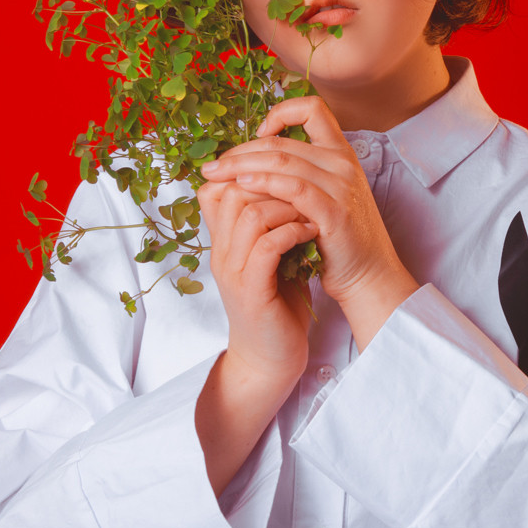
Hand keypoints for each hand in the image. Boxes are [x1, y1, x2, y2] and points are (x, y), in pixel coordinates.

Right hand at [197, 179, 316, 388]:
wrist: (270, 358)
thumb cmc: (276, 302)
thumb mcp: (268, 254)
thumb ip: (268, 224)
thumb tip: (287, 184)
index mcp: (222, 238)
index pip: (217, 185)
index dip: (249, 169)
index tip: (285, 174)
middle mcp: (221, 250)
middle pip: (233, 190)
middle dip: (272, 180)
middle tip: (302, 187)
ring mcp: (233, 270)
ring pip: (250, 213)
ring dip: (287, 205)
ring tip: (309, 209)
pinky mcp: (252, 291)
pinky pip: (267, 246)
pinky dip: (292, 232)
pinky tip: (310, 233)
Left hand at [201, 96, 419, 347]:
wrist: (369, 275)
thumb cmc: (338, 238)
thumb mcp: (324, 196)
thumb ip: (299, 174)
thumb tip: (251, 162)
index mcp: (341, 152)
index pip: (312, 109)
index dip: (282, 113)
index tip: (257, 134)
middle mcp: (342, 162)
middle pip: (282, 141)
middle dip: (240, 151)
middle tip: (213, 165)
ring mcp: (341, 185)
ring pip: (283, 160)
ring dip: (242, 166)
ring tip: (217, 175)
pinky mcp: (334, 211)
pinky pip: (293, 188)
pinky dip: (264, 183)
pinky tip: (242, 188)